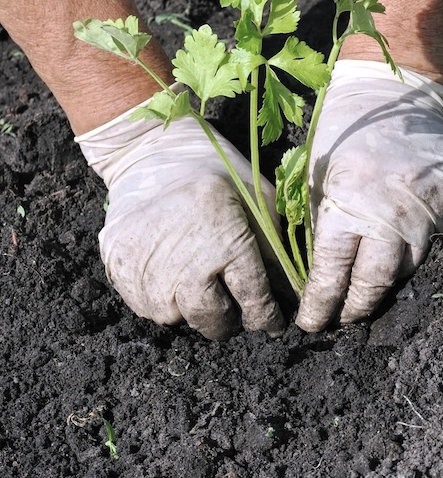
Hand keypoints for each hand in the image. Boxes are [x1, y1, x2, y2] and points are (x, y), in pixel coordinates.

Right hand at [76, 104, 285, 339]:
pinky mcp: (118, 266)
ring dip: (189, 310)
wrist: (150, 153)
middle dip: (226, 321)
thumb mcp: (258, 201)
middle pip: (211, 319)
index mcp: (227, 242)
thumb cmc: (216, 173)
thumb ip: (274, 249)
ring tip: (197, 286)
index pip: (253, 301)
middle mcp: (185, 262)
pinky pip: (143, 305)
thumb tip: (291, 294)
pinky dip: (160, 299)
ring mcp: (147, 268)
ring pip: (174, 317)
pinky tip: (170, 277)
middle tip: (231, 311)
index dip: (266, 318)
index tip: (271, 324)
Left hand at [296, 60, 442, 330]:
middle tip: (342, 319)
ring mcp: (430, 209)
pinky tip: (404, 247)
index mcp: (348, 205)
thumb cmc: (346, 132)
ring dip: (388, 282)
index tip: (311, 322)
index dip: (320, 303)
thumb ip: (321, 224)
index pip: (332, 272)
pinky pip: (440, 240)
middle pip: (376, 282)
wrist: (396, 95)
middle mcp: (392, 214)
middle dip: (355, 307)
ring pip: (411, 266)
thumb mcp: (318, 176)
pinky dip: (422, 248)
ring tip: (369, 292)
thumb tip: (315, 274)